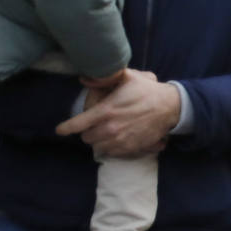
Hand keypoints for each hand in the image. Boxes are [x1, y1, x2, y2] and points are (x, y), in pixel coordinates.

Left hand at [56, 69, 176, 157]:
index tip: (60, 130)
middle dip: (88, 131)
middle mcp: (110, 128)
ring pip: (98, 146)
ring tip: (106, 132)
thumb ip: (105, 77)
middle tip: (95, 125)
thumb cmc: (147, 91)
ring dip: (99, 140)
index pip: (78, 124)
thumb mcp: (128, 77)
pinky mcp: (130, 148)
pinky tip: (117, 138)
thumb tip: (84, 78)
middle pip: (86, 137)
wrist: (169, 107)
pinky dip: (111, 147)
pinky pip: (111, 152)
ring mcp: (120, 141)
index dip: (66, 128)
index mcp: (106, 111)